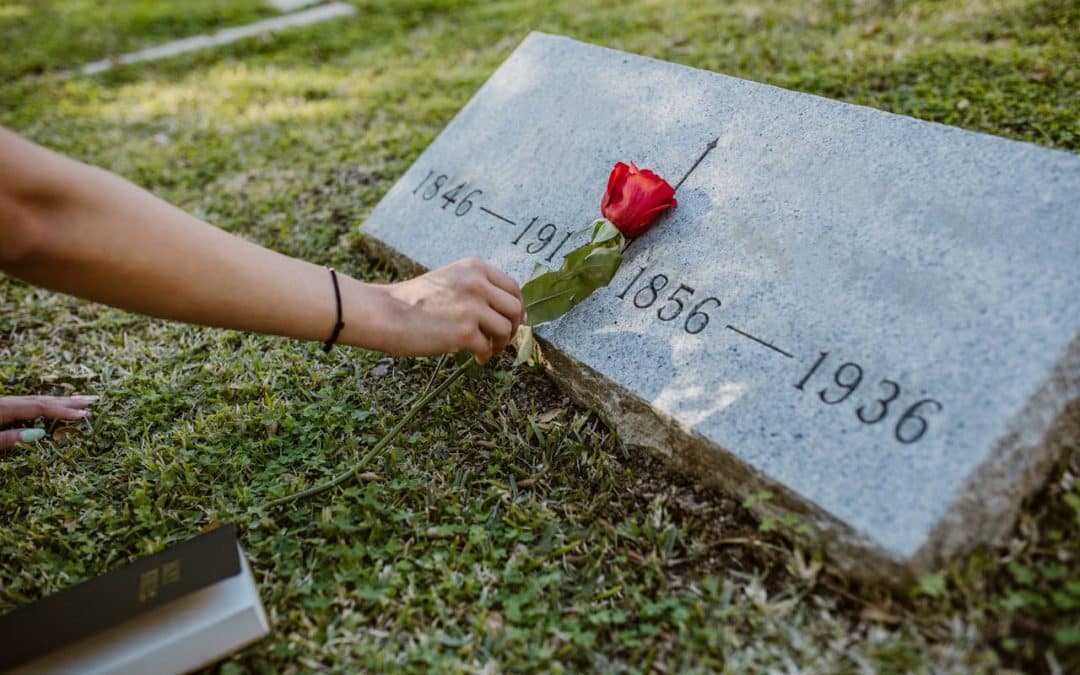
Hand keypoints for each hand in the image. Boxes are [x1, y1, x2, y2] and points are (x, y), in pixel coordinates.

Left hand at [0, 395, 95, 449]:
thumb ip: (9, 438)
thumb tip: (39, 433)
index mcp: (5, 408)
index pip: (40, 407)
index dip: (62, 411)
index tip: (83, 414)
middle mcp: (8, 402)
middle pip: (42, 400)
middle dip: (68, 402)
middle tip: (92, 401)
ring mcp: (7, 404)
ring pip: (38, 400)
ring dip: (60, 401)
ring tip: (81, 400)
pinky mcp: (5, 408)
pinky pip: (31, 403)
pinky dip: (47, 403)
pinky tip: (55, 404)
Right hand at [377, 258, 525, 363]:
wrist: (385, 313)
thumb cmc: (413, 301)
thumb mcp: (449, 280)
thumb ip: (476, 289)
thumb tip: (506, 311)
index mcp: (474, 268)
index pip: (512, 286)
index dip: (517, 307)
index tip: (516, 320)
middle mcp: (477, 284)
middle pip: (514, 308)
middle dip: (513, 327)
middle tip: (503, 340)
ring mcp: (472, 307)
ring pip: (506, 329)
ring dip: (500, 344)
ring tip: (488, 350)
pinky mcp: (465, 332)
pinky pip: (488, 347)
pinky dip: (485, 355)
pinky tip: (476, 358)